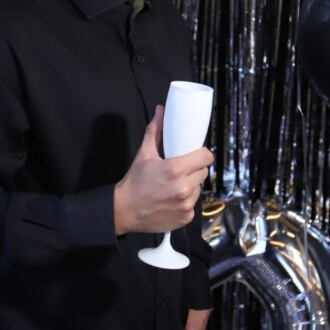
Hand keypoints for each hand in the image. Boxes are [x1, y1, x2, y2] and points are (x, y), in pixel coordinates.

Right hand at [113, 105, 212, 235]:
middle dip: (194, 170)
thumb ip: (155, 131)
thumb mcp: (144, 154)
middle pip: (203, 172)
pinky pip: (193, 204)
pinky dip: (186, 201)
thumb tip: (160, 111)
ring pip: (199, 188)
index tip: (196, 155)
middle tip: (180, 171)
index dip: (202, 155)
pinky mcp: (185, 217)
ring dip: (191, 185)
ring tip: (174, 186)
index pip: (205, 157)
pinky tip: (172, 200)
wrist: (124, 210)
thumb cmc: (135, 182)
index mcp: (175, 169)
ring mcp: (186, 204)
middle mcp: (183, 188)